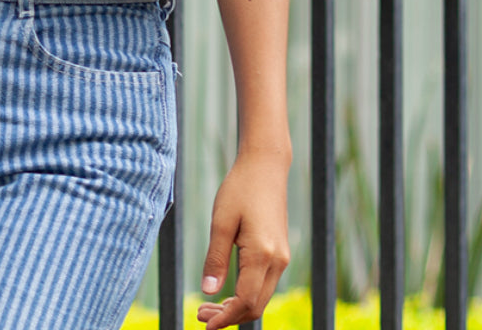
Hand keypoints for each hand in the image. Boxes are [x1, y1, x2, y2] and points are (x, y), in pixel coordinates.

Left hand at [197, 149, 290, 328]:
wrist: (265, 166)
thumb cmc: (240, 188)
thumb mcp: (221, 221)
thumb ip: (215, 258)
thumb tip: (208, 292)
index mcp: (262, 254)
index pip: (246, 301)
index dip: (226, 319)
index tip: (205, 326)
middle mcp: (277, 261)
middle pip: (256, 306)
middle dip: (229, 317)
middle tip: (200, 315)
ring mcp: (281, 258)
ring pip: (261, 297)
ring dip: (237, 307)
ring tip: (208, 307)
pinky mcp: (279, 252)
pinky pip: (264, 284)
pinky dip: (246, 294)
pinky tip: (227, 292)